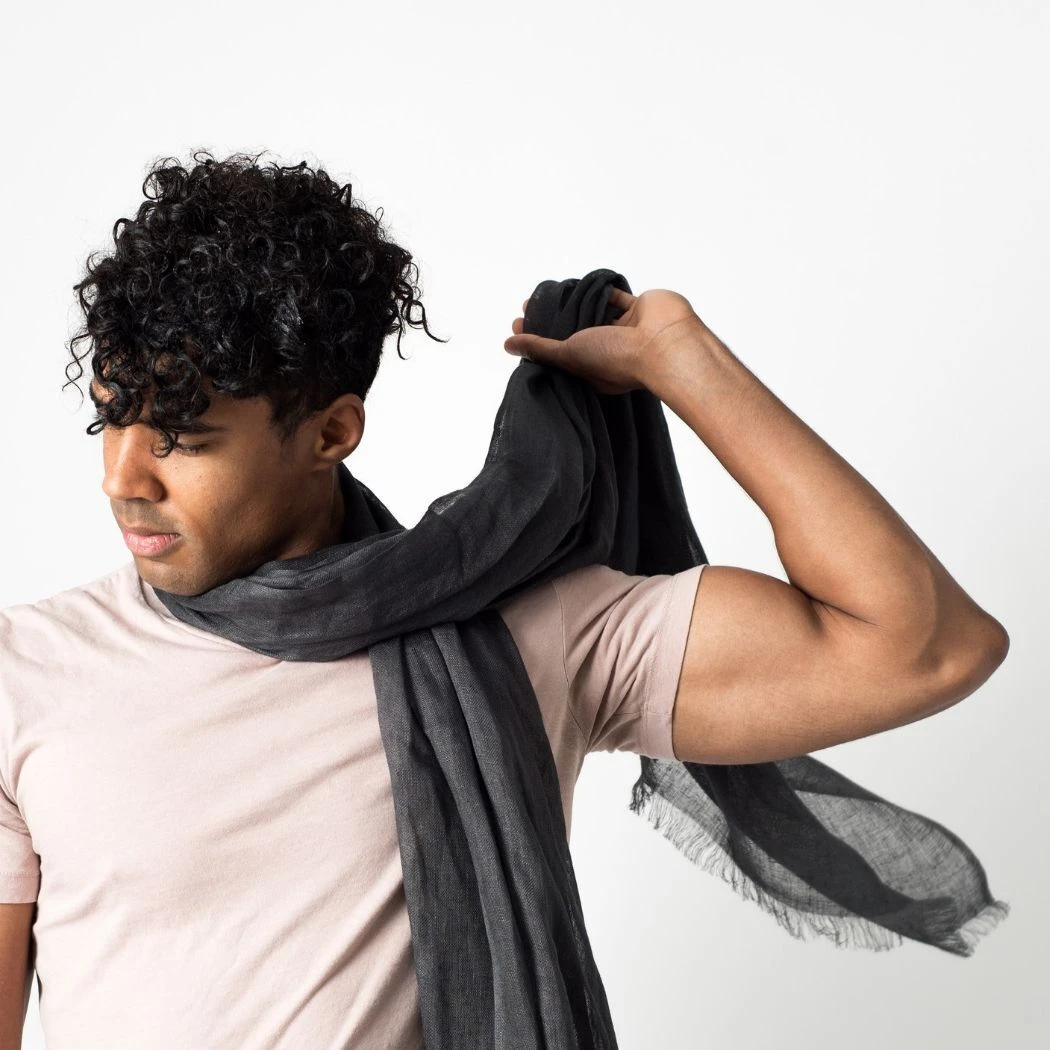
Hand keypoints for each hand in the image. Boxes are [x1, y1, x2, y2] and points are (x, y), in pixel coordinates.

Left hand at [503, 287, 704, 394]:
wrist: (665, 344)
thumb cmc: (619, 360)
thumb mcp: (569, 356)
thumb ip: (540, 348)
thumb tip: (508, 344)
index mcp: (593, 370)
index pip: (559, 355)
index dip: (538, 342)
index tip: (518, 326)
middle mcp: (609, 350)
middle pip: (574, 332)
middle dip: (552, 320)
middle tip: (529, 306)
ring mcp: (625, 329)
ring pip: (593, 312)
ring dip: (574, 303)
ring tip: (550, 292)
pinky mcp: (639, 307)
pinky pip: (615, 296)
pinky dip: (602, 289)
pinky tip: (582, 283)